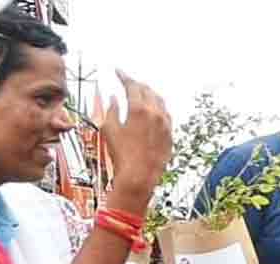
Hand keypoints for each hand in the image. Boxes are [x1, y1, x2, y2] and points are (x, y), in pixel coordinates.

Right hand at [101, 71, 171, 212]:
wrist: (139, 176)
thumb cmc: (121, 154)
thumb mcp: (109, 129)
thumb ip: (111, 110)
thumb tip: (113, 98)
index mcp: (139, 109)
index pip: (132, 85)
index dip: (123, 76)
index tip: (117, 71)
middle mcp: (155, 113)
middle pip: (147, 90)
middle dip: (136, 84)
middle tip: (127, 82)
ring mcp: (165, 124)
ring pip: (159, 101)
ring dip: (149, 94)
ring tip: (140, 92)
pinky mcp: (170, 134)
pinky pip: (166, 114)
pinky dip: (158, 107)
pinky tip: (153, 109)